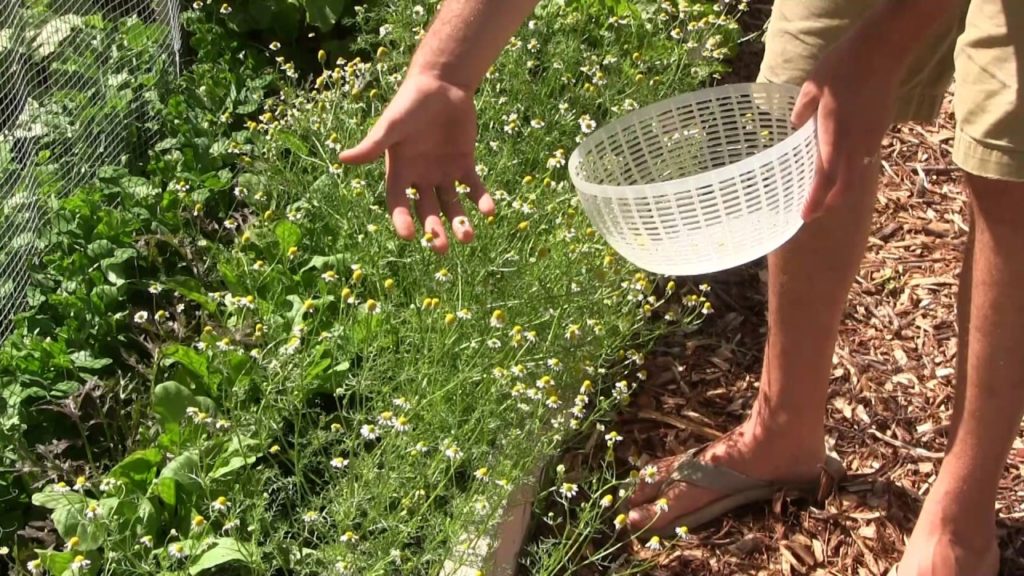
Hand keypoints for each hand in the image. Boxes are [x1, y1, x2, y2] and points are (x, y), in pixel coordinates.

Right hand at [338, 73, 495, 253]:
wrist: (442, 84)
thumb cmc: (410, 103)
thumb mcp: (392, 125)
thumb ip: (373, 145)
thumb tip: (342, 159)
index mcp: (400, 171)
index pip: (398, 202)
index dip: (402, 220)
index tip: (409, 236)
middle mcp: (421, 177)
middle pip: (427, 211)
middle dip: (433, 230)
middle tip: (441, 249)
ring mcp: (443, 172)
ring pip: (451, 205)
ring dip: (459, 222)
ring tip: (468, 236)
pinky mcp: (464, 164)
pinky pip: (473, 187)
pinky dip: (481, 199)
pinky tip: (489, 211)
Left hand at [790, 28, 902, 220]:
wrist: (882, 51)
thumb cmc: (842, 65)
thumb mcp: (811, 86)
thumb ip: (802, 110)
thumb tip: (795, 127)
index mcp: (833, 131)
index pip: (825, 175)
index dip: (816, 198)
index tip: (804, 215)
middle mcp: (854, 140)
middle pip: (845, 185)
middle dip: (829, 204)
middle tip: (812, 215)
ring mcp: (870, 137)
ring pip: (857, 175)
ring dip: (841, 191)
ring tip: (825, 199)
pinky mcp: (879, 130)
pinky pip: (865, 160)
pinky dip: (852, 172)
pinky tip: (842, 173)